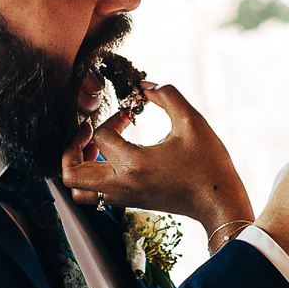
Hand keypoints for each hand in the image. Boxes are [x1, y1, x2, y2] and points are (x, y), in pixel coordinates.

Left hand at [60, 82, 252, 237]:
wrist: (217, 201)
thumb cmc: (207, 163)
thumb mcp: (191, 121)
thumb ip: (166, 95)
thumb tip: (144, 85)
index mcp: (133, 165)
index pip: (100, 136)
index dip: (111, 118)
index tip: (130, 114)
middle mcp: (121, 185)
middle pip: (71, 175)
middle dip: (72, 147)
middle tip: (86, 131)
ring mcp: (122, 197)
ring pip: (77, 190)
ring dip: (77, 165)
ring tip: (94, 146)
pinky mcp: (127, 202)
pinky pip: (92, 195)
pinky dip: (90, 176)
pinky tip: (110, 157)